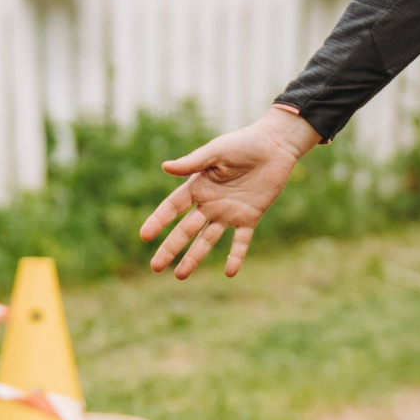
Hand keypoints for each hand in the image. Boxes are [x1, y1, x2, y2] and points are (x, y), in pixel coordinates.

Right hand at [139, 107, 321, 278]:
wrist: (275, 145)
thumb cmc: (243, 143)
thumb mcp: (216, 151)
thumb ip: (193, 162)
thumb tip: (165, 167)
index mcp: (198, 186)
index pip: (172, 208)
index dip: (158, 221)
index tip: (144, 236)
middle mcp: (210, 203)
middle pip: (185, 230)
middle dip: (170, 248)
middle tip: (155, 267)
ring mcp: (229, 213)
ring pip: (207, 240)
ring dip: (194, 258)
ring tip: (180, 276)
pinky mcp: (250, 217)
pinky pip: (241, 241)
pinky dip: (236, 256)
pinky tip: (229, 273)